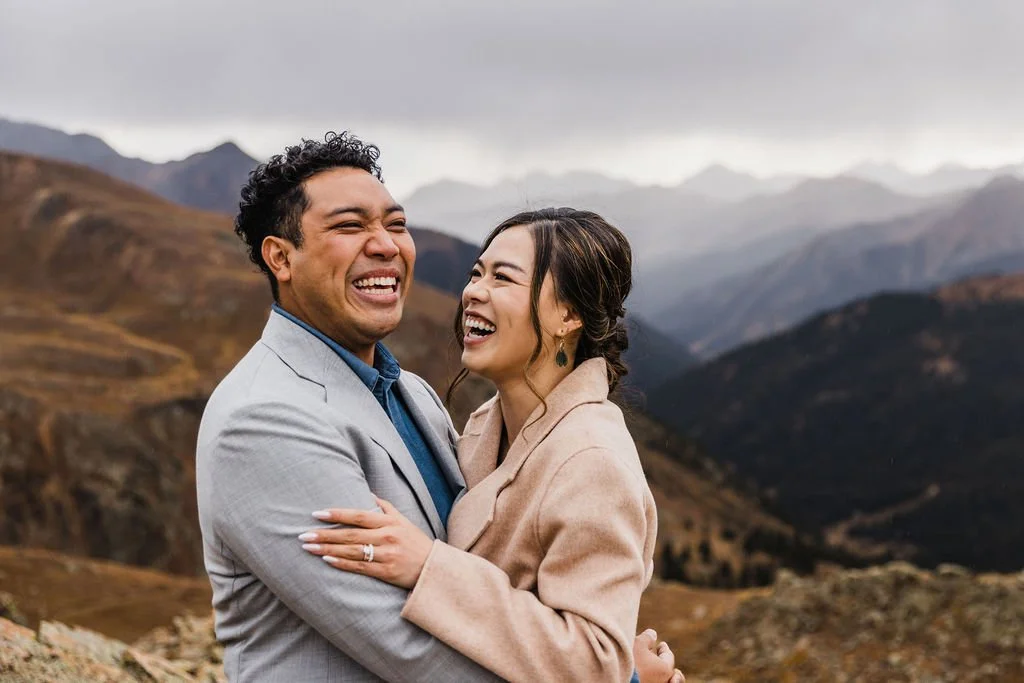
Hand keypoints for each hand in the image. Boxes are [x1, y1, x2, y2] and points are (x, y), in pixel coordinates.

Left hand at [299, 497, 433, 588]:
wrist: (433, 567)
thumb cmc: (415, 542)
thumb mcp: (403, 520)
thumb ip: (386, 507)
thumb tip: (369, 494)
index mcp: (389, 522)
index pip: (359, 515)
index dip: (337, 514)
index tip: (317, 514)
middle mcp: (387, 536)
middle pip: (350, 534)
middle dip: (325, 534)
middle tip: (304, 535)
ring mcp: (387, 554)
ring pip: (352, 551)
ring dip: (328, 549)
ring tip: (309, 548)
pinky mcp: (386, 572)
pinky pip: (360, 568)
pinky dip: (342, 564)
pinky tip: (327, 561)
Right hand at [633, 629, 683, 682]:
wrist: (615, 678)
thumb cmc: (630, 661)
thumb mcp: (639, 643)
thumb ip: (648, 638)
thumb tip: (653, 634)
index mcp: (665, 670)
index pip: (669, 656)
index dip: (664, 648)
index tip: (661, 644)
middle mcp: (662, 681)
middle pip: (665, 670)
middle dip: (662, 661)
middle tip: (657, 656)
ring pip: (657, 677)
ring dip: (654, 670)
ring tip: (647, 664)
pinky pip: (649, 680)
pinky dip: (648, 676)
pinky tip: (638, 671)